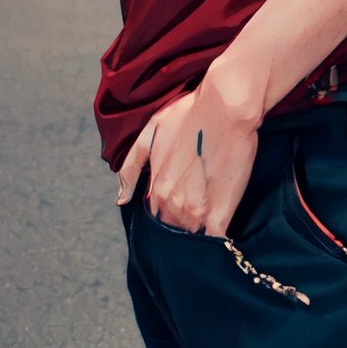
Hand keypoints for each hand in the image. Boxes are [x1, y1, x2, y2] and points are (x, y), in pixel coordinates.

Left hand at [116, 75, 259, 237]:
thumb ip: (132, 167)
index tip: (179, 206)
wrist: (226, 106)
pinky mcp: (221, 213)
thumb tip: (121, 199)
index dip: (166, 214)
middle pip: (173, 229)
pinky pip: (214, 240)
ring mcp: (196, 211)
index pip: (155, 217)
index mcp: (155, 188)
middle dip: (181, 224)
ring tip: (209, 219)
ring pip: (192, 235)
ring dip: (198, 232)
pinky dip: (215, 241)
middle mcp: (171, 204)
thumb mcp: (151, 132)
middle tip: (197, 210)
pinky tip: (220, 235)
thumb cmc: (189, 113)